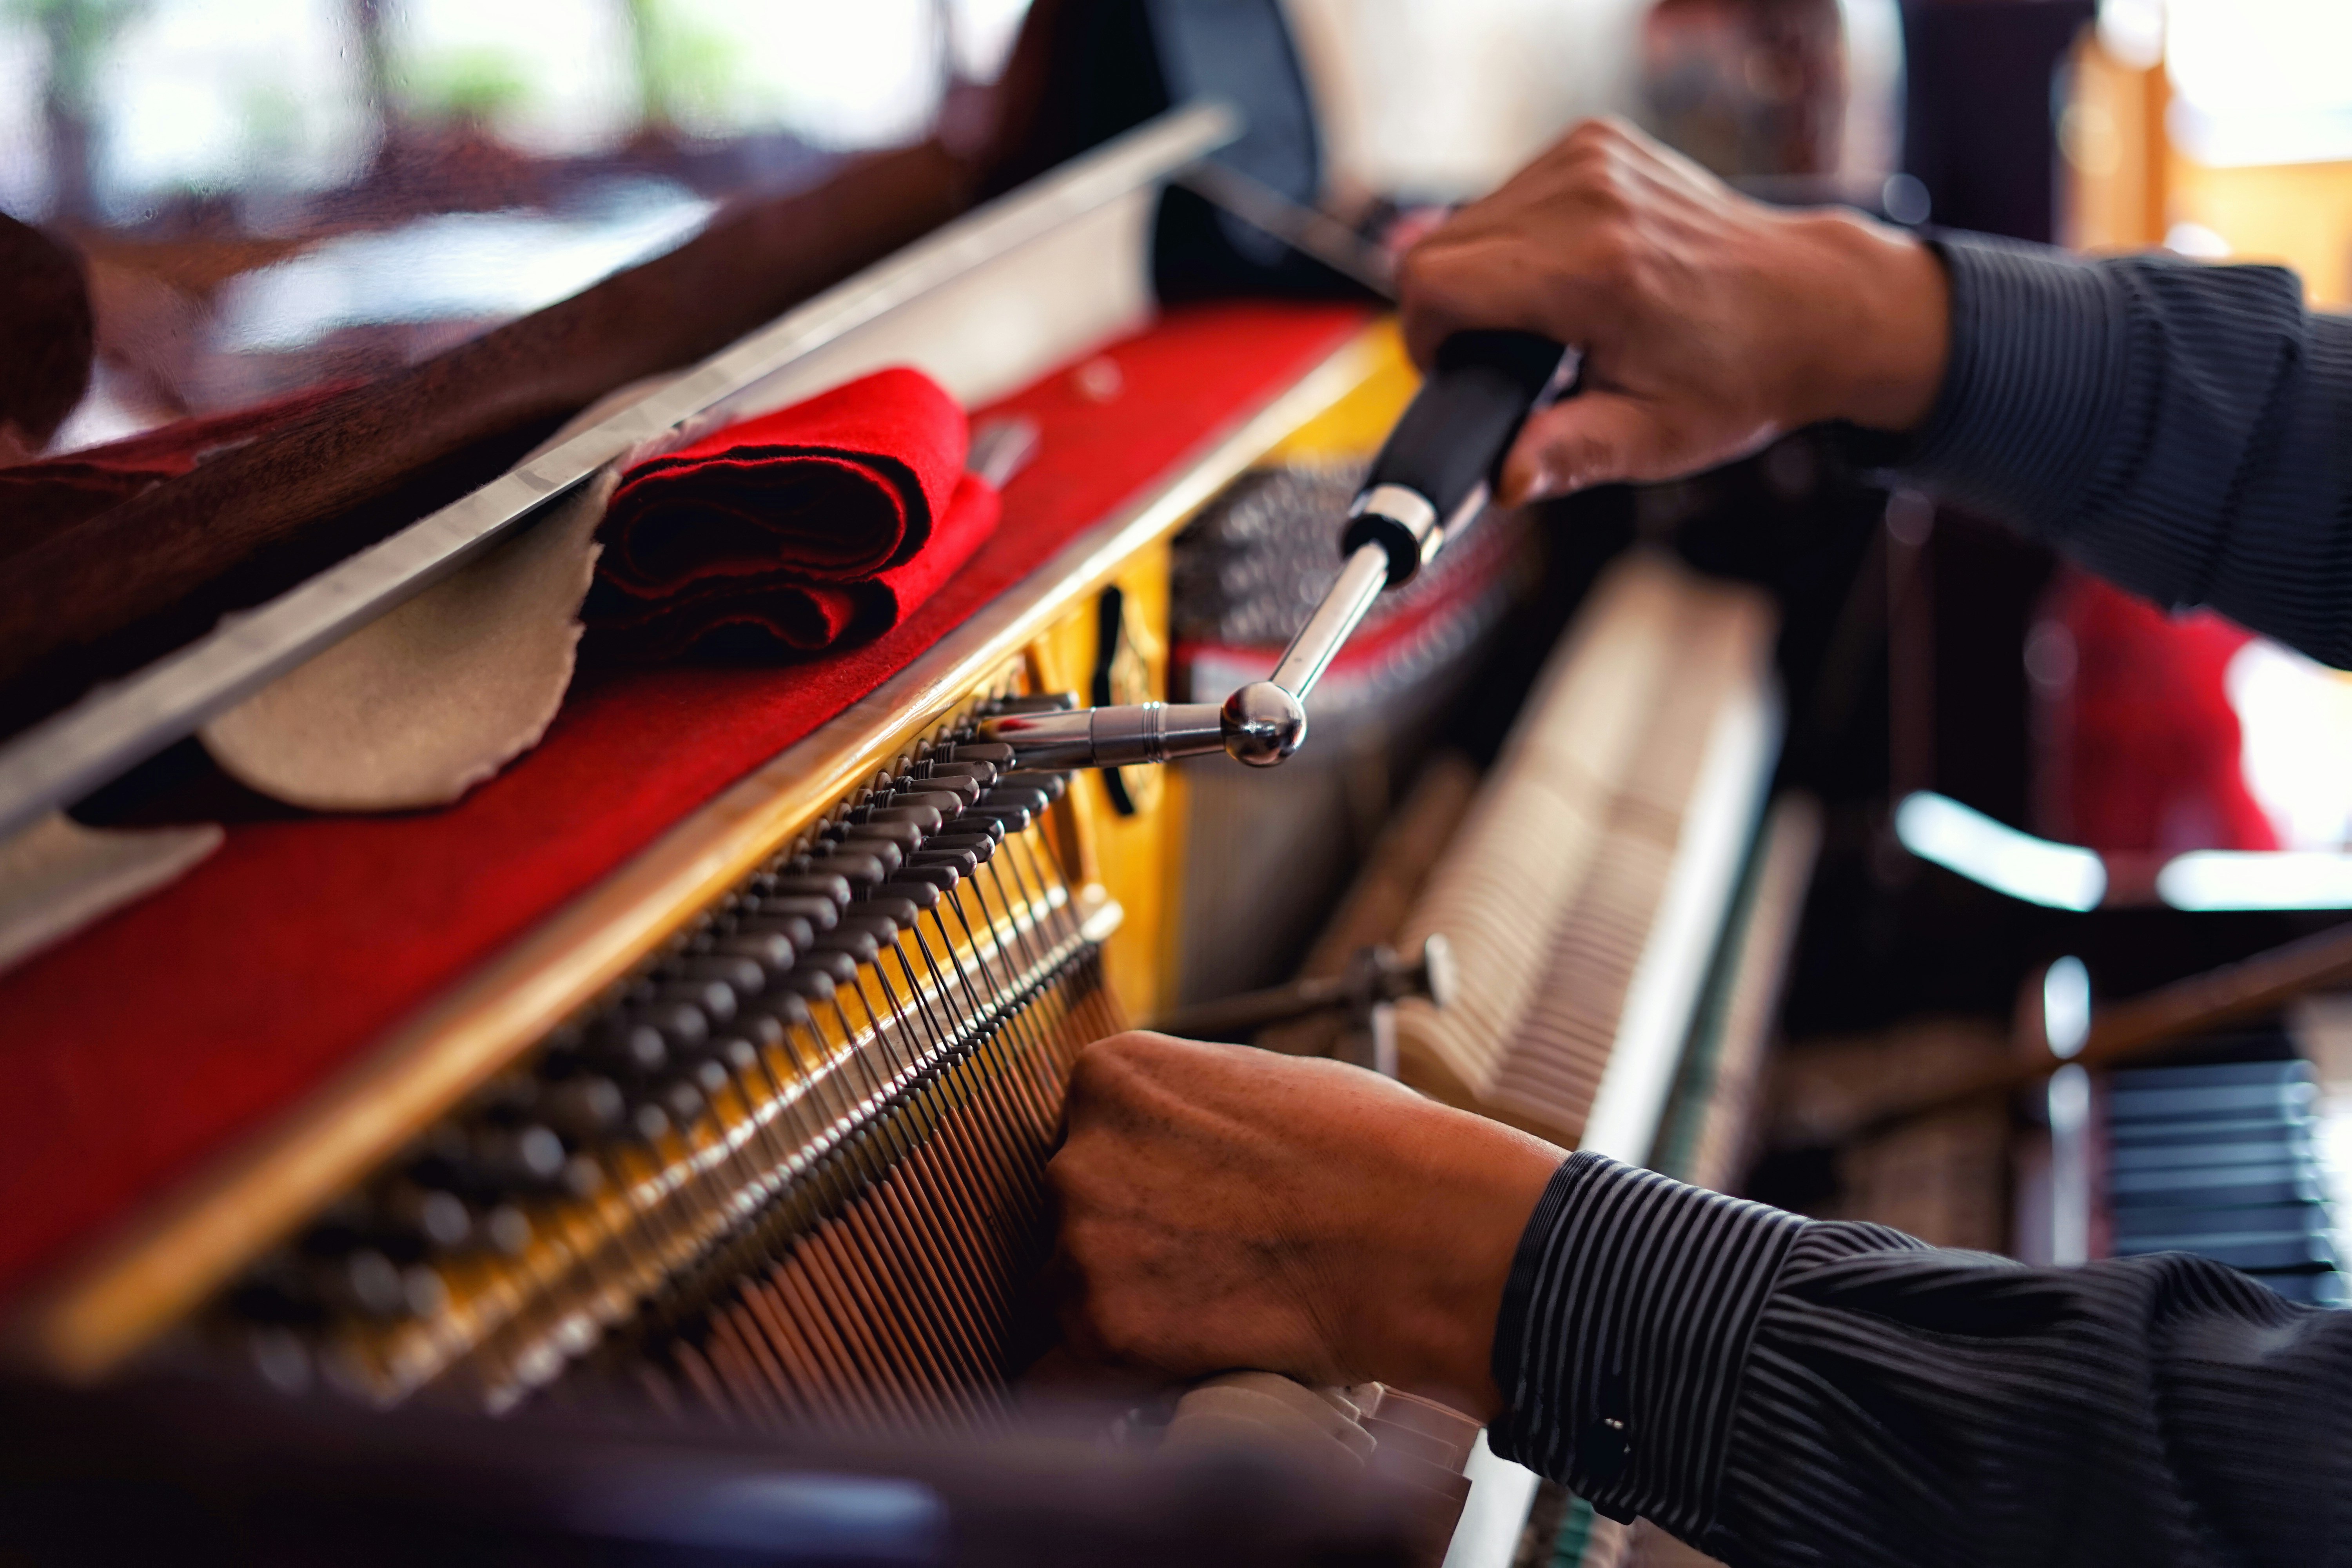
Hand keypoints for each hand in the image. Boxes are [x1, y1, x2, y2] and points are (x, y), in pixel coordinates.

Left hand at [1045, 1032, 1563, 1419]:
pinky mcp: (1103, 1321)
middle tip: (1210, 1251)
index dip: (1140, 1171)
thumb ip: (1181, 1107)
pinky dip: (1142, 1355)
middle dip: (1129, 1230)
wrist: (1423, 1235)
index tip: (1187, 1197)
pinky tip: (1211, 1335)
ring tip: (1222, 1293)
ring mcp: (1083, 1235)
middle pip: (1075, 1204)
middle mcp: (1077, 1147)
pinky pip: (1091, 1350)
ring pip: (1077, 1278)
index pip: (1086, 1131)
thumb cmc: (1367, 1151)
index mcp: (1111, 1074)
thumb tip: (1160, 1137)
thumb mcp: (1253, 1082)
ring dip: (1131, 1294)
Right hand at [1398, 118, 1950, 504]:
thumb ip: (1567, 456)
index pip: (1434, 283)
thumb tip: (1502, 480)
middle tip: (1502, 355)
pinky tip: (1561, 270)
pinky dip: (1514, 236)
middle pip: (1438, 247)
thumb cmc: (1736, 375)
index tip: (1454, 370)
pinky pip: (1508, 191)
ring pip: (1467, 217)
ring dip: (1481, 272)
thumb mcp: (1652, 438)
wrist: (1813, 305)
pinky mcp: (1599, 142)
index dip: (1421, 339)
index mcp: (1595, 271)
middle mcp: (1589, 199)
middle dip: (1449, 311)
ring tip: (1542, 315)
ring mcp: (1594, 158)